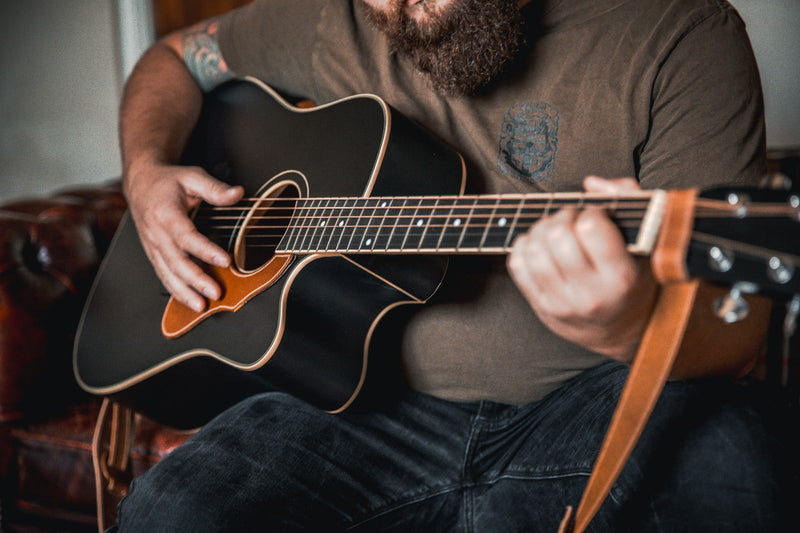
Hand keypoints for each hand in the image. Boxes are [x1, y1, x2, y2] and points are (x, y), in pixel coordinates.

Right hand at [124, 160, 243, 311]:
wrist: (140, 182)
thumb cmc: (168, 181)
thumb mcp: (192, 176)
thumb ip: (215, 188)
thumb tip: (238, 194)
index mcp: (164, 213)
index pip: (186, 236)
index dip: (205, 250)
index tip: (226, 261)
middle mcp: (155, 233)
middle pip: (175, 261)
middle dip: (195, 280)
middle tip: (215, 293)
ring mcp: (152, 245)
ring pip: (166, 273)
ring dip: (183, 292)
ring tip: (201, 306)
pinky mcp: (153, 253)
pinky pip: (163, 274)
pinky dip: (175, 290)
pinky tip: (189, 300)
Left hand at [507, 176, 657, 361]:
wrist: (624, 330)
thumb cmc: (638, 277)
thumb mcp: (649, 242)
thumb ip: (629, 201)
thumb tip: (590, 183)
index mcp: (622, 276)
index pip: (590, 227)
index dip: (591, 211)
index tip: (597, 216)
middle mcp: (590, 294)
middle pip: (557, 236)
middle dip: (562, 217)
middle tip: (573, 221)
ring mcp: (562, 303)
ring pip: (533, 250)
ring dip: (540, 230)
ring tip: (556, 231)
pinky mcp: (541, 307)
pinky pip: (517, 265)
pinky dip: (523, 246)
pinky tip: (539, 245)